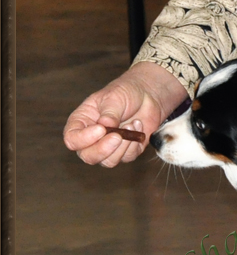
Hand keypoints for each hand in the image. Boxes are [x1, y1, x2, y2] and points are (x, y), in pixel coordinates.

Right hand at [63, 62, 188, 166]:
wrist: (146, 95)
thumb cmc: (125, 93)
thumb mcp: (114, 97)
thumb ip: (109, 113)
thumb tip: (105, 126)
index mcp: (81, 123)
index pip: (72, 139)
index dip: (84, 139)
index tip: (101, 129)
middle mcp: (92, 139)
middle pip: (88, 156)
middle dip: (103, 150)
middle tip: (117, 136)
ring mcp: (109, 147)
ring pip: (108, 161)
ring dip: (122, 146)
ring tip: (131, 125)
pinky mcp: (126, 152)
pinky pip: (127, 157)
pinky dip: (134, 144)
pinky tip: (138, 126)